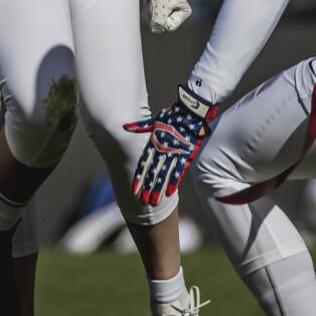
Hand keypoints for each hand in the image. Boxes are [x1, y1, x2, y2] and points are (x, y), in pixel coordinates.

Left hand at [124, 87, 216, 203]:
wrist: (190, 112)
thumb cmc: (171, 116)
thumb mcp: (153, 121)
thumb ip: (139, 127)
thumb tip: (124, 127)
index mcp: (154, 143)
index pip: (144, 164)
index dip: (138, 177)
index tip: (133, 189)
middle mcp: (162, 150)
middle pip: (153, 173)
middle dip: (147, 188)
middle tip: (142, 202)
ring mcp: (174, 154)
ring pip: (165, 175)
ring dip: (159, 189)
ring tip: (154, 202)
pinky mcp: (186, 155)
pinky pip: (179, 171)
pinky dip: (174, 182)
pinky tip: (170, 193)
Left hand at [144, 0, 190, 33]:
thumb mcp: (162, 8)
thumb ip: (159, 23)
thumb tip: (156, 30)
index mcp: (184, 13)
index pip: (170, 27)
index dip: (163, 19)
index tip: (164, 6)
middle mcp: (179, 12)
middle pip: (163, 23)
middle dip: (157, 14)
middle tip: (158, 2)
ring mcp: (170, 9)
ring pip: (158, 18)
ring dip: (153, 11)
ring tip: (155, 0)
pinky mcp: (162, 5)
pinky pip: (154, 13)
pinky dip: (151, 8)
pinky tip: (152, 0)